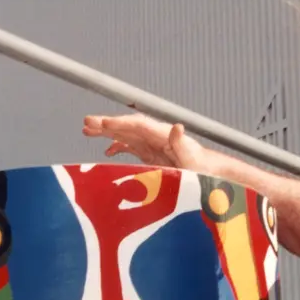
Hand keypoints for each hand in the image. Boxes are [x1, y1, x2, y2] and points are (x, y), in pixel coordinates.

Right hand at [82, 112, 207, 170]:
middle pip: (129, 127)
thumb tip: (177, 127)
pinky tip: (106, 151)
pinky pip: (132, 147)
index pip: (139, 126)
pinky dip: (118, 147)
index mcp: (166, 137)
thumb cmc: (205, 171)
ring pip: (126, 135)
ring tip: (86, 129)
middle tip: (87, 122)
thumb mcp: (195, 161)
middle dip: (108, 124)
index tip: (103, 124)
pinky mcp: (152, 155)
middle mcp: (157, 138)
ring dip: (107, 132)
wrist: (213, 177)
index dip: (121, 124)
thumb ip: (183, 145)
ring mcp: (153, 146)